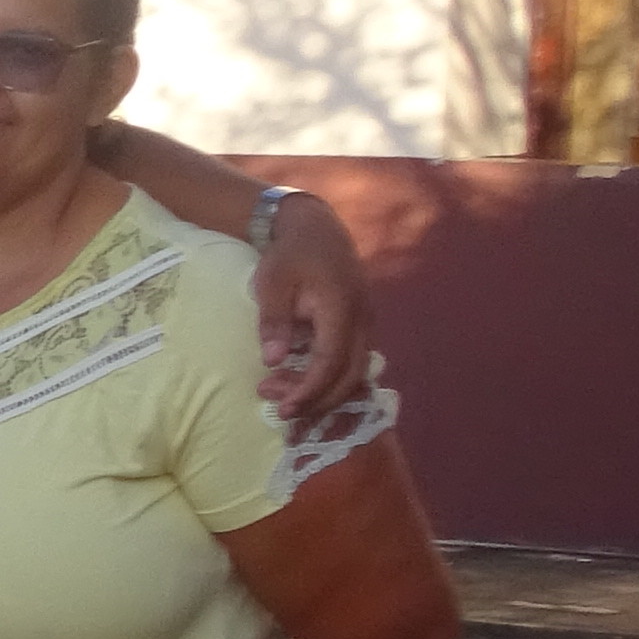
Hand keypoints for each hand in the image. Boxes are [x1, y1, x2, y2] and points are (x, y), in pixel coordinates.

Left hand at [252, 194, 370, 420]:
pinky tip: (301, 384)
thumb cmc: (290, 254)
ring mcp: (366, 324)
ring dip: (323, 392)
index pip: (331, 362)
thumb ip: (275, 320)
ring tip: (282, 394)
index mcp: (342, 308)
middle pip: (350, 377)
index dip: (309, 390)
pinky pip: (352, 363)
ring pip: (355, 374)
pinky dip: (330, 380)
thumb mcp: (272, 282)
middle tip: (279, 408)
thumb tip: (273, 359)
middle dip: (317, 400)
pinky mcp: (361, 327)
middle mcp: (362, 320)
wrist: (316, 229)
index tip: (283, 409)